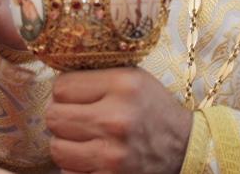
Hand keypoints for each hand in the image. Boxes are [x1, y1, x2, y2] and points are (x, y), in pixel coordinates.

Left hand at [46, 67, 191, 173]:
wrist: (186, 147)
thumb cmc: (154, 109)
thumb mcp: (133, 78)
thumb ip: (97, 75)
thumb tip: (54, 81)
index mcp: (122, 85)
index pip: (61, 87)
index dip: (65, 92)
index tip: (76, 97)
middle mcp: (116, 119)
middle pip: (54, 117)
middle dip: (62, 117)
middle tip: (77, 119)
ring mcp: (112, 154)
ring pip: (57, 147)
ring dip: (67, 143)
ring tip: (85, 138)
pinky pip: (68, 172)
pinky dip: (76, 166)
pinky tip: (93, 157)